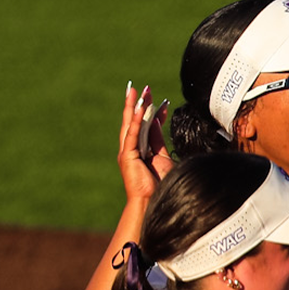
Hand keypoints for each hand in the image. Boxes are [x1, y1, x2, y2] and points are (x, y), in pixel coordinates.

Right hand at [117, 82, 172, 205]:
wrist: (151, 202)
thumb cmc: (158, 185)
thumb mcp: (161, 157)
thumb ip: (158, 140)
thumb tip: (159, 122)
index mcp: (139, 150)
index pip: (145, 126)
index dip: (151, 112)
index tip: (158, 99)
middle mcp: (130, 149)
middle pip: (134, 121)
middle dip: (138, 104)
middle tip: (141, 87)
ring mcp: (127, 152)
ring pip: (131, 125)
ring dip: (135, 107)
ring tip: (137, 92)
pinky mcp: (127, 156)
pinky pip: (133, 135)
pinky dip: (137, 121)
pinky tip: (140, 109)